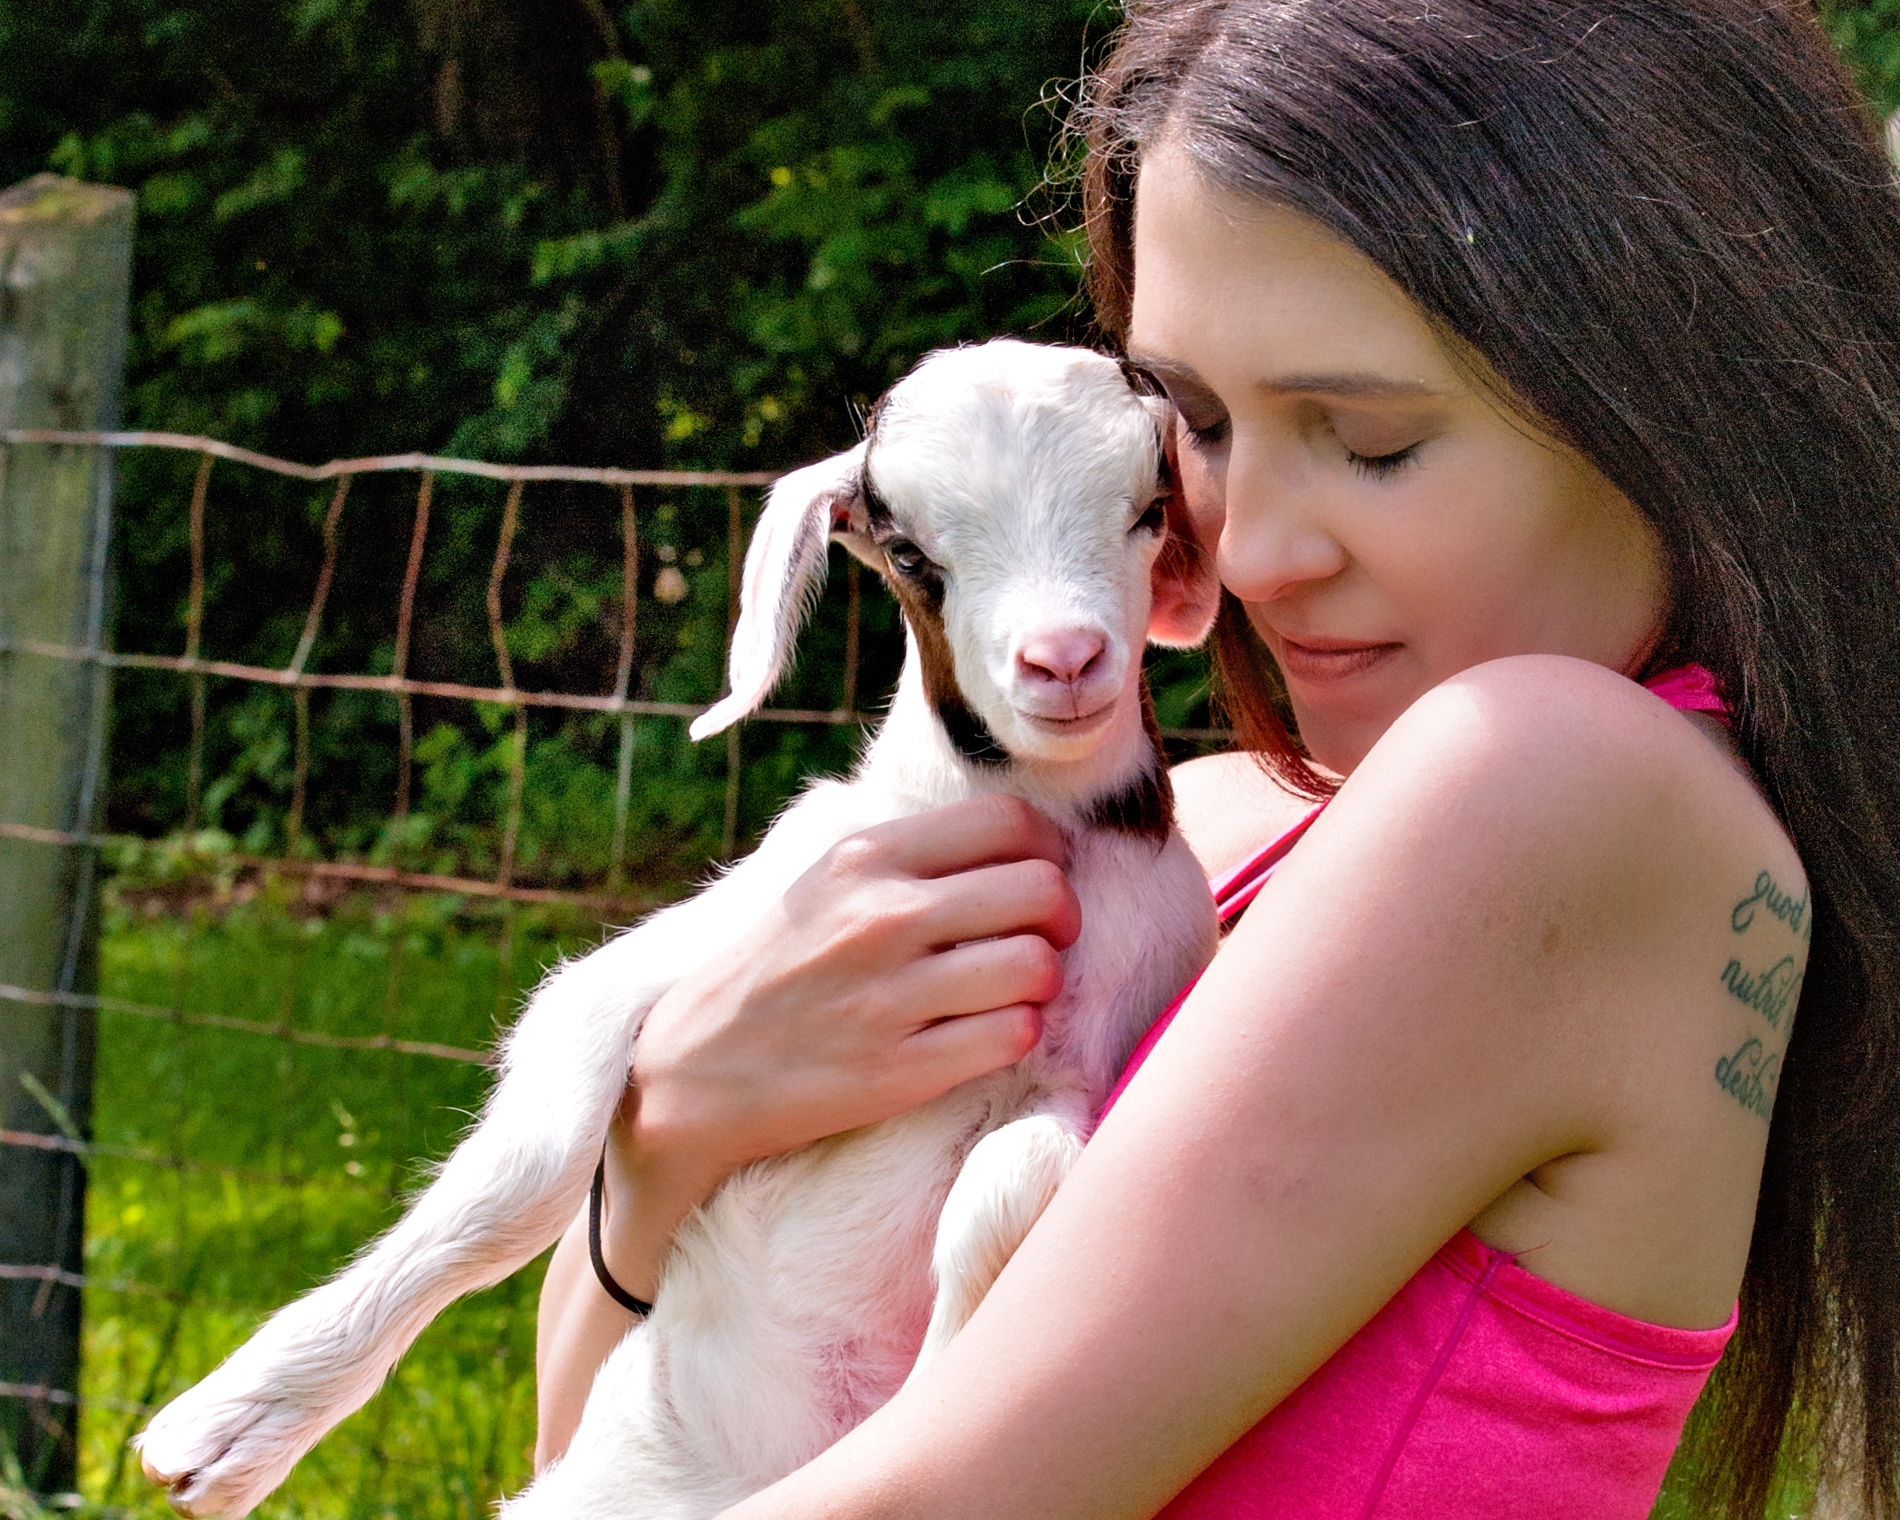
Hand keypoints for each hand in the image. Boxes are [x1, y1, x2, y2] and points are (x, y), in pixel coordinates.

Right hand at [621, 792, 1081, 1201]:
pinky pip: (1012, 1036)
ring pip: (1038, 967)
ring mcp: (891, 997)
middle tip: (1042, 938)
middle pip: (1042, 891)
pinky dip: (1016, 1033)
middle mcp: (882, 918)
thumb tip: (1024, 840)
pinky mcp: (899, 1072)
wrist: (695, 1069)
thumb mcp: (827, 880)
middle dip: (1061, 917)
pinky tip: (987, 1033)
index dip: (1048, 851)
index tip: (1037, 877)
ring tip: (1013, 989)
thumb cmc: (779, 967)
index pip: (1010, 822)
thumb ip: (913, 855)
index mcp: (867, 857)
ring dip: (1042, 981)